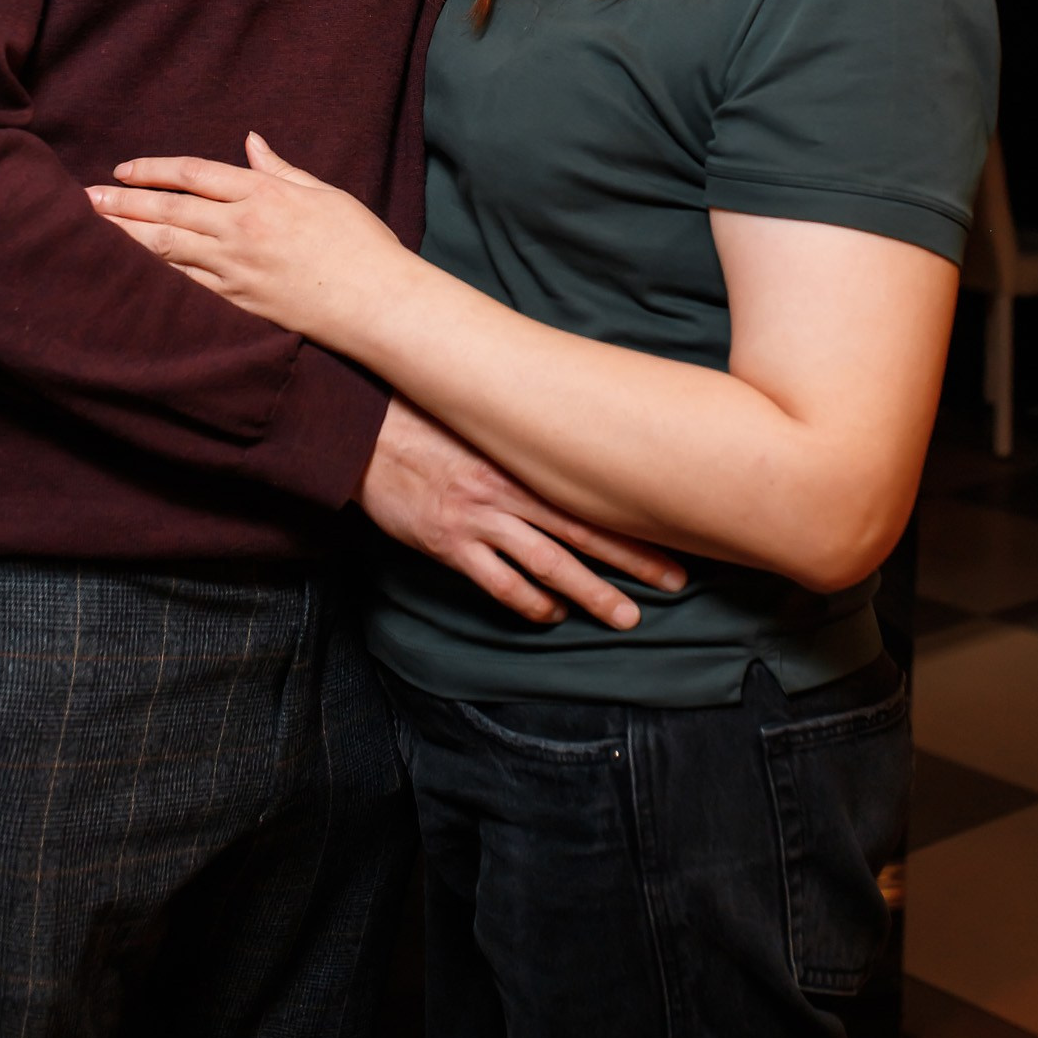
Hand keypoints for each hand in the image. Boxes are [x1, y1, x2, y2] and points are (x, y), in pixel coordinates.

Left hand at [88, 134, 398, 349]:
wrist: (377, 303)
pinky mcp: (237, 302)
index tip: (124, 169)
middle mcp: (242, 229)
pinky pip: (183, 283)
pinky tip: (129, 268)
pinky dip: (152, 273)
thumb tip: (250, 142)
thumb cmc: (360, 244)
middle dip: (122, 202)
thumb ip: (279, 168)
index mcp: (263, 195)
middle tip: (85, 197)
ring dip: (125, 236)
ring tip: (93, 227)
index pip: (193, 173)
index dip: (153, 169)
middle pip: (168, 210)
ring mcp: (236, 269)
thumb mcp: (323, 193)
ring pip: (166, 248)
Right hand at [358, 396, 685, 629]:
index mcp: (521, 460)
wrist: (363, 432)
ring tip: (625, 616)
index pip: (592, 494)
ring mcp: (479, 520)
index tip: (675, 532)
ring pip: (549, 564)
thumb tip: (568, 451)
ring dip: (591, 593)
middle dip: (634, 561)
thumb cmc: (425, 421)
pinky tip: (550, 614)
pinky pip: (498, 583)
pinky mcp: (449, 544)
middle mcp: (508, 491)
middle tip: (675, 583)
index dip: (636, 517)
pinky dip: (530, 603)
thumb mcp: (482, 423)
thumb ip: (523, 443)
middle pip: (584, 531)